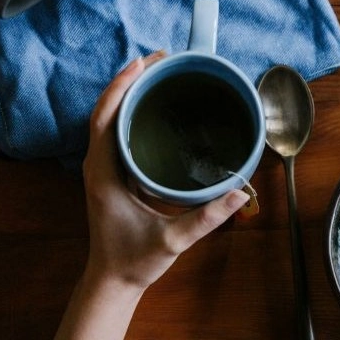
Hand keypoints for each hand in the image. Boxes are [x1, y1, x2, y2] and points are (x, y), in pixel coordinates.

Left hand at [81, 51, 249, 289]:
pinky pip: (118, 132)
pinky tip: (155, 106)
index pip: (105, 119)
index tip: (144, 63)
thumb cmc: (135, 260)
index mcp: (104, 174)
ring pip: (110, 119)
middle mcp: (99, 165)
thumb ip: (206, 217)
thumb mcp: (173, 240)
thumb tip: (240, 192)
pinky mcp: (113, 174)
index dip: (121, 87)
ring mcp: (104, 168)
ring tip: (160, 72)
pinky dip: (133, 111)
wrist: (113, 280)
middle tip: (162, 59)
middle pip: (106, 110)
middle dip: (130, 80)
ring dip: (131, 93)